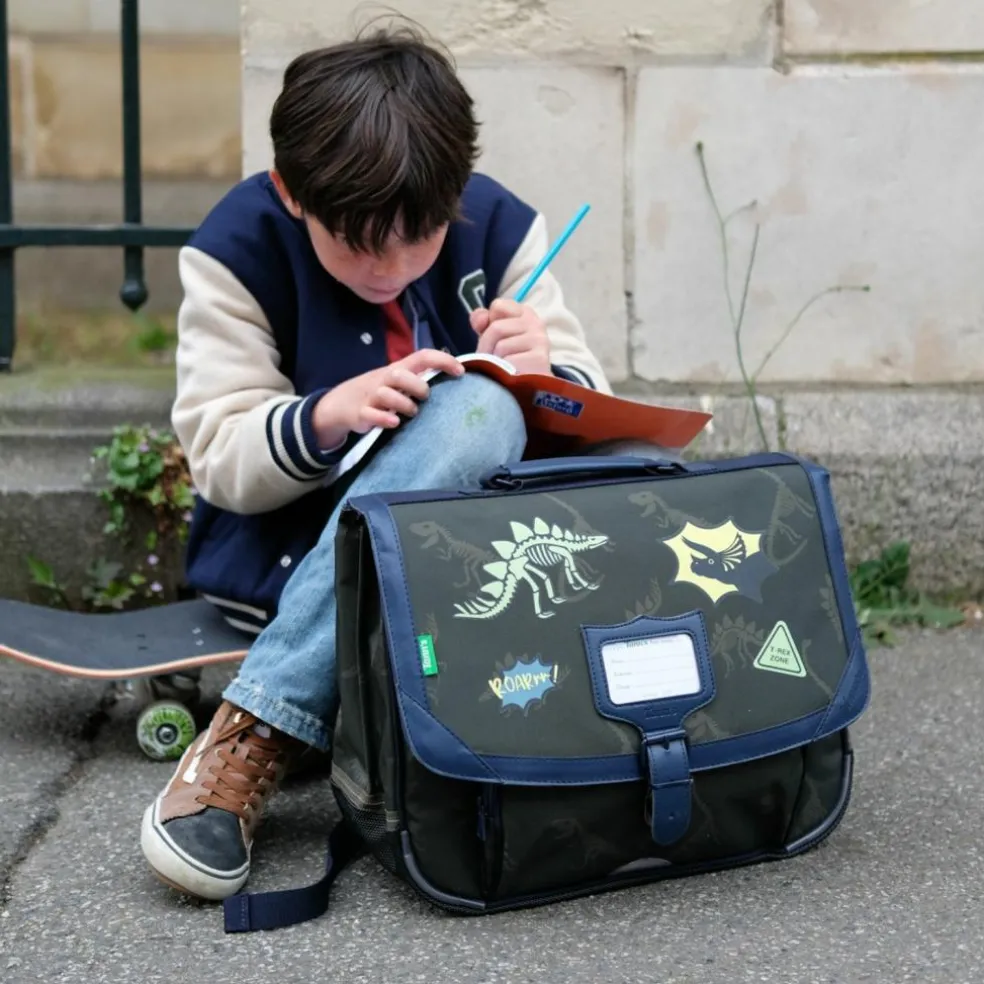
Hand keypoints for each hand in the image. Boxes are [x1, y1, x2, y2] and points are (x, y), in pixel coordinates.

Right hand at [312, 348, 463, 445]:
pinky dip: (383, 418)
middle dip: (417, 385)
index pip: (421, 357)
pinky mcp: (361, 414)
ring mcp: (371, 396)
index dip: (441, 360)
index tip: (461, 371)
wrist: (341, 403)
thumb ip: (420, 377)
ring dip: (403, 404)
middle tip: (425, 396)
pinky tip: (394, 422)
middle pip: (399, 374)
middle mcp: (384, 380)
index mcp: (398, 369)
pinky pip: (371, 414)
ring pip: (386, 395)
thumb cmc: (380, 391)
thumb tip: (453, 375)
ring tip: (411, 412)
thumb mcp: (398, 380)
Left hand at [469, 299, 550, 374]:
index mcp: (524, 313)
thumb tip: (480, 318)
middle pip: (496, 328)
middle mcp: (536, 323)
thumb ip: (482, 321)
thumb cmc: (508, 358)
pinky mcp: (539, 358)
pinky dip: (504, 371)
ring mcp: (539, 340)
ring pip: (501, 346)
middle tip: (493, 359)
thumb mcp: (492, 336)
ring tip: (502, 367)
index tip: (494, 337)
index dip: (488, 323)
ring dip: (494, 361)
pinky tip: (510, 375)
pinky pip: (508, 361)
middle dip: (487, 346)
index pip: (498, 306)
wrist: (527, 387)